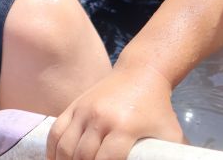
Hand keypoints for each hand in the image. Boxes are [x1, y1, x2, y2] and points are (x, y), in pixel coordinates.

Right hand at [47, 64, 184, 159]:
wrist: (141, 72)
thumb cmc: (156, 107)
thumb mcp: (169, 131)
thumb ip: (170, 155)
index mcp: (125, 127)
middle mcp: (101, 118)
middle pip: (83, 157)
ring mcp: (85, 110)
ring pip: (65, 147)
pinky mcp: (74, 105)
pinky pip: (56, 132)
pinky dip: (52, 151)